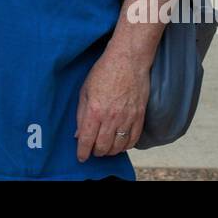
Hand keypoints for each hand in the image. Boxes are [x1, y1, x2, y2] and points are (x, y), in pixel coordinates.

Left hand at [74, 42, 148, 160]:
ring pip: (118, 146)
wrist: (128, 60)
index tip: (81, 157)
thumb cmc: (104, 71)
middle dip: (96, 152)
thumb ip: (81, 114)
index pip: (87, 140)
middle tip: (93, 150)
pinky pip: (133, 139)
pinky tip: (120, 144)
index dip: (82, 152)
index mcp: (95, 110)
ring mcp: (127, 117)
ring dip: (110, 151)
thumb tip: (78, 134)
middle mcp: (111, 117)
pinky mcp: (139, 116)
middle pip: (103, 146)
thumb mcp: (85, 90)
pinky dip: (126, 146)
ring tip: (105, 148)